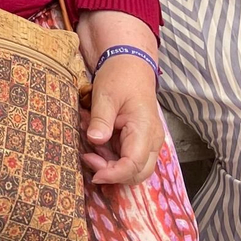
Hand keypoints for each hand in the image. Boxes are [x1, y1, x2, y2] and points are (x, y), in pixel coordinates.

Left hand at [82, 55, 162, 185]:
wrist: (130, 65)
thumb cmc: (119, 78)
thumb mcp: (105, 95)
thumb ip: (101, 119)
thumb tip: (95, 140)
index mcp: (145, 129)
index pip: (134, 165)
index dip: (115, 174)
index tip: (95, 174)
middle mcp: (152, 140)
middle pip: (138, 173)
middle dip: (112, 174)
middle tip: (88, 158)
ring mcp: (147, 141)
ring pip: (132, 169)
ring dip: (110, 164)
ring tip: (89, 146)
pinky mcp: (139, 140)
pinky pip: (127, 157)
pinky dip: (110, 156)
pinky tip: (96, 142)